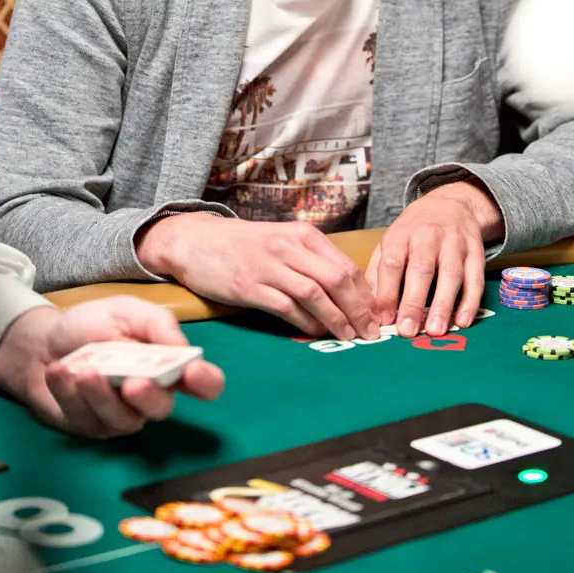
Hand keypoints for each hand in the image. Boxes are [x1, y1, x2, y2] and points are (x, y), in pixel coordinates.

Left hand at [0, 296, 223, 438]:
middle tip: (132, 382)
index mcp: (167, 364)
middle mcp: (149, 395)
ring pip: (122, 420)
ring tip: (82, 370)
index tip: (193, 372)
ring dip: (101, 396)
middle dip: (149, 397)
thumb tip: (181, 347)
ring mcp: (119, 415)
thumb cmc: (92, 325)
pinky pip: (86, 419)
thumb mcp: (125, 310)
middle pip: (162, 409)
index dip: (206, 382)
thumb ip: (156, 323)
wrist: (43, 341)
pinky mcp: (89, 427)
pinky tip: (60, 372)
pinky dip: (70, 394)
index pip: (203, 383)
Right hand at [137, 214, 379, 341]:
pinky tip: (316, 333)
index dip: (366, 294)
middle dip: (359, 309)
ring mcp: (269, 265)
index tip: (376, 315)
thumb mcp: (283, 242)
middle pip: (337, 280)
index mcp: (303, 235)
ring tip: (350, 337)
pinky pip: (286, 306)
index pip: (345, 266)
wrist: (197, 240)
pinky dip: (306, 322)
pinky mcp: (249, 285)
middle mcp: (289, 247)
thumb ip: (312, 261)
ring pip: (315, 294)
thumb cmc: (245, 245)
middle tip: (370, 333)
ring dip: (337, 320)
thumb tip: (348, 292)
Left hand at [365, 179, 501, 338]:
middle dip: (413, 302)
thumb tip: (370, 308)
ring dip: (443, 304)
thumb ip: (378, 272)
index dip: (387, 292)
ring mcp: (455, 243)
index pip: (392, 262)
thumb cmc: (414, 231)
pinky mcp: (476, 252)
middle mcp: (428, 236)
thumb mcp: (390, 242)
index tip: (383, 320)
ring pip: (451, 273)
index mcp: (401, 235)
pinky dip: (470, 301)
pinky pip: (476, 277)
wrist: (451, 204)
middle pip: (421, 269)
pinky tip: (463, 321)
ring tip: (436, 330)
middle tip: (407, 331)